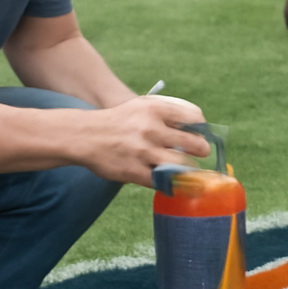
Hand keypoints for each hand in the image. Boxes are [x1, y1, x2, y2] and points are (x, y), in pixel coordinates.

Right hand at [74, 95, 210, 187]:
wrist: (85, 136)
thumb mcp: (142, 106)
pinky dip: (171, 182)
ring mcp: (143, 152)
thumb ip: (167, 112)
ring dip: (189, 169)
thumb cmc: (120, 121)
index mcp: (155, 109)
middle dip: (201, 150)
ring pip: (181, 165)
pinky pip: (163, 181)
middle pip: (193, 144)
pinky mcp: (134, 171)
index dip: (202, 128)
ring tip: (188, 167)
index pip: (194, 118)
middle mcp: (151, 129)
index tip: (201, 134)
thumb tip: (197, 127)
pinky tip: (172, 179)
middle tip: (200, 152)